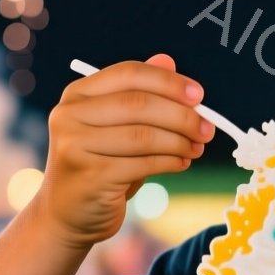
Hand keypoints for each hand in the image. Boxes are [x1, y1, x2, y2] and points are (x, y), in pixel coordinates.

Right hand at [33, 54, 213, 248]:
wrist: (67, 213)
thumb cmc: (99, 163)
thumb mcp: (116, 125)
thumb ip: (139, 93)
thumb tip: (168, 60)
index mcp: (77, 94)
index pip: (129, 73)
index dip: (168, 82)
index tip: (199, 95)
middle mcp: (69, 115)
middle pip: (139, 104)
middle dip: (182, 115)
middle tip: (207, 128)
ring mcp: (75, 146)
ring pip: (144, 135)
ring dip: (179, 141)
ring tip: (196, 148)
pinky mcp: (90, 176)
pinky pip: (143, 163)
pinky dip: (170, 162)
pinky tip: (182, 163)